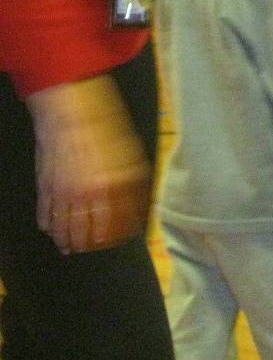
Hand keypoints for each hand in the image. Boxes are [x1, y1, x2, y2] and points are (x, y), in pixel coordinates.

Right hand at [26, 76, 150, 253]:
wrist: (70, 110)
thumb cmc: (104, 127)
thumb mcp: (131, 154)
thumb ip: (135, 183)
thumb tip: (140, 204)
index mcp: (111, 186)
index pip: (116, 223)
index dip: (119, 234)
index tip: (122, 239)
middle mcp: (85, 194)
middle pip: (87, 231)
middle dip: (92, 244)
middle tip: (94, 249)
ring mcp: (62, 191)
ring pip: (64, 227)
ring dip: (68, 241)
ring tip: (70, 249)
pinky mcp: (44, 185)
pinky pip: (45, 213)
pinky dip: (48, 225)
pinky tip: (51, 231)